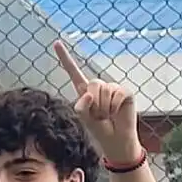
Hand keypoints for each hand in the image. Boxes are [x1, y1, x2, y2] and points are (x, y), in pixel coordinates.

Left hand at [54, 40, 142, 162]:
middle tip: (98, 115)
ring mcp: (112, 88)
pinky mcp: (125, 92)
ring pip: (104, 91)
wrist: (115, 139)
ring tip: (107, 115)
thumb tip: (89, 94)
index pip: (73, 71)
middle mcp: (98, 86)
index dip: (65, 57)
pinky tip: (116, 112)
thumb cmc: (98, 128)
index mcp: (84, 90)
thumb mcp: (84, 118)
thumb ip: (81, 106)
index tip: (56, 42)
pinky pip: (117, 94)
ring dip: (104, 108)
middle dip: (94, 103)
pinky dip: (114, 107)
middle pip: (92, 84)